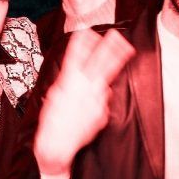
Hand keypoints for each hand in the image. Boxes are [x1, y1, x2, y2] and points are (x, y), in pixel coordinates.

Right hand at [34, 28, 134, 175]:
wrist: (57, 146)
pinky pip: (104, 96)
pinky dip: (101, 92)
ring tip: (126, 49)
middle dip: (108, 47)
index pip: (76, 56)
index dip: (83, 42)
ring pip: (108, 75)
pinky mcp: (101, 111)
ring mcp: (95, 99)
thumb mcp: (54, 96)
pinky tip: (99, 91)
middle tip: (117, 35)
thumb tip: (76, 74)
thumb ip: (67, 83)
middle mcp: (84, 88)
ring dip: (117, 60)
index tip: (88, 32)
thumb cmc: (51, 122)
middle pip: (99, 63)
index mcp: (68, 82)